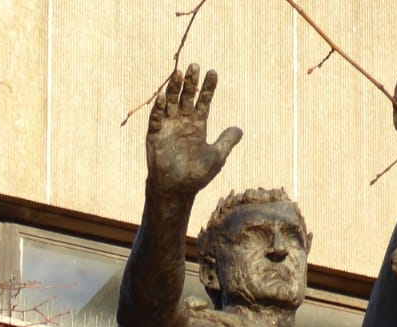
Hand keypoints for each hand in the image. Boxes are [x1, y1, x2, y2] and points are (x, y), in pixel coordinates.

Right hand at [147, 64, 241, 196]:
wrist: (176, 190)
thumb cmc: (196, 176)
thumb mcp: (216, 157)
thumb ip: (226, 142)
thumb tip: (240, 130)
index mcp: (197, 125)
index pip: (203, 101)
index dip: (208, 87)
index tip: (213, 73)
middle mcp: (183, 121)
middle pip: (187, 96)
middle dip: (191, 82)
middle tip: (195, 66)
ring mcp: (168, 126)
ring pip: (171, 101)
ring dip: (174, 88)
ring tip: (178, 73)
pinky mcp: (155, 134)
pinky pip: (156, 117)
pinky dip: (158, 107)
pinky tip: (162, 96)